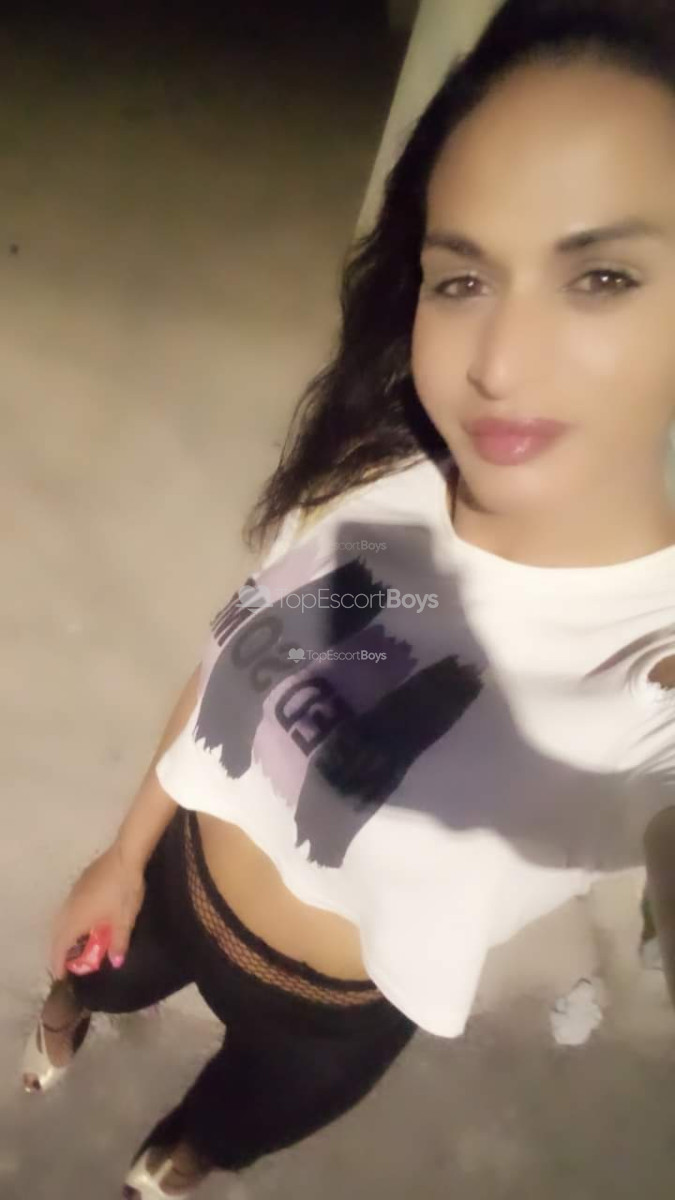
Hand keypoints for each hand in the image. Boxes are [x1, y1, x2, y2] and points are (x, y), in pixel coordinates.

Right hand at [49, 842, 145, 980]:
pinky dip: (70, 919)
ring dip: (63, 933)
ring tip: (73, 943)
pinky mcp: (80, 882)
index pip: (60, 945)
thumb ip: (119, 942)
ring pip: (61, 918)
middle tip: (65, 962)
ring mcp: (73, 892)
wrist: (125, 857)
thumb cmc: (124, 891)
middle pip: (56, 933)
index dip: (58, 962)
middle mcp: (70, 907)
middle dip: (58, 949)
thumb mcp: (124, 919)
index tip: (59, 975)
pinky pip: (69, 906)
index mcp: (76, 919)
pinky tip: (82, 919)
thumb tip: (116, 962)